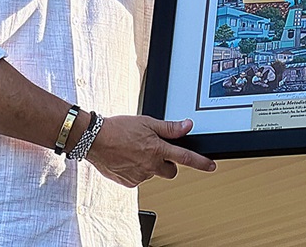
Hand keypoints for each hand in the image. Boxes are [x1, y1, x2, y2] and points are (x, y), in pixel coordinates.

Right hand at [86, 115, 215, 186]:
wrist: (94, 140)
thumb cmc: (119, 129)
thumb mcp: (147, 122)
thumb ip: (169, 128)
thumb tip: (187, 126)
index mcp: (157, 150)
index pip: (186, 158)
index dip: (201, 163)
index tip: (211, 166)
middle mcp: (150, 166)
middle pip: (171, 171)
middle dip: (169, 163)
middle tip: (157, 152)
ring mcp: (139, 176)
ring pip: (153, 173)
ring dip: (149, 165)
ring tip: (136, 151)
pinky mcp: (128, 183)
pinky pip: (139, 178)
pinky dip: (136, 170)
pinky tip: (127, 158)